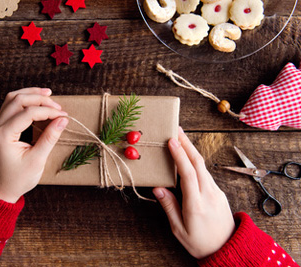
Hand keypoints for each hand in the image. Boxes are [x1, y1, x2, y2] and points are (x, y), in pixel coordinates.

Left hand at [0, 87, 68, 202]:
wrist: (3, 189)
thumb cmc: (19, 178)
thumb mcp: (37, 160)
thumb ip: (50, 137)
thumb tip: (63, 120)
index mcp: (3, 135)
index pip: (28, 113)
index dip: (48, 111)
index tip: (63, 115)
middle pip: (18, 100)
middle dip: (40, 99)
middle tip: (58, 106)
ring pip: (12, 98)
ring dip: (31, 95)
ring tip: (48, 94)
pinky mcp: (0, 127)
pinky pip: (10, 106)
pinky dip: (25, 100)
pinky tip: (37, 101)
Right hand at [153, 127, 234, 258]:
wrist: (228, 249)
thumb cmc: (200, 243)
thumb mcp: (179, 230)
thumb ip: (169, 207)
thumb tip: (158, 188)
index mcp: (196, 205)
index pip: (188, 174)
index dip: (179, 155)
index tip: (172, 141)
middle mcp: (208, 195)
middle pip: (198, 163)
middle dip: (187, 144)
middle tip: (176, 130)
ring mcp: (216, 192)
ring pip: (203, 166)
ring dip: (192, 150)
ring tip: (180, 138)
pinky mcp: (218, 193)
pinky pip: (206, 173)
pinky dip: (196, 161)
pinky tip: (188, 157)